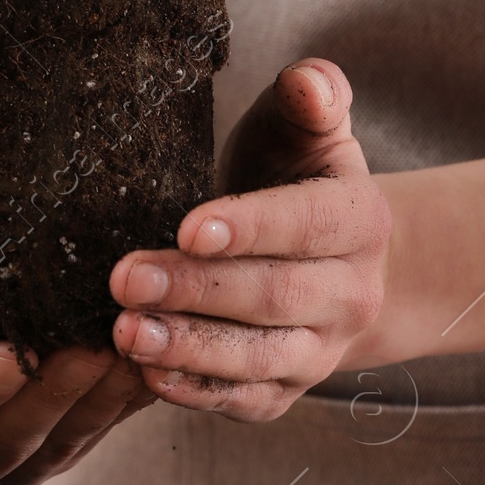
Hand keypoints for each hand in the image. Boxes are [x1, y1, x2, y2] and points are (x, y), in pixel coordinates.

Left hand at [108, 58, 391, 418]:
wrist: (337, 263)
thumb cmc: (299, 179)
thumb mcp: (307, 129)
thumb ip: (311, 95)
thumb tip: (309, 82)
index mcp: (359, 219)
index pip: (308, 224)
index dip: (250, 228)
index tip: (187, 227)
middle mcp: (350, 293)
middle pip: (275, 296)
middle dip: (197, 290)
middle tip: (125, 277)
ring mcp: (321, 349)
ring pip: (260, 358)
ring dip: (190, 349)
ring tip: (126, 332)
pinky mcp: (287, 390)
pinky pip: (247, 402)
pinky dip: (198, 394)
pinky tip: (147, 374)